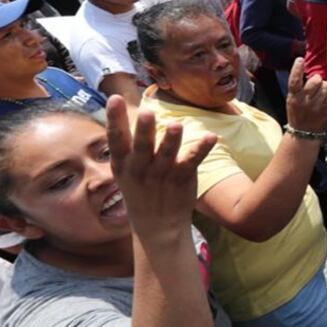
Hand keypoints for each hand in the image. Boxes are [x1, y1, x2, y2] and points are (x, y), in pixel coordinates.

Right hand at [106, 95, 216, 239]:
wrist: (157, 227)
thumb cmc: (140, 191)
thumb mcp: (125, 170)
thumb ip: (126, 144)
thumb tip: (122, 110)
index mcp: (123, 164)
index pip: (116, 138)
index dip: (114, 118)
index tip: (114, 99)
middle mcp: (141, 168)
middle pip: (142, 146)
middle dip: (143, 130)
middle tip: (146, 113)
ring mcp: (162, 174)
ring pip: (167, 154)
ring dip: (171, 139)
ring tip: (175, 124)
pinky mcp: (183, 178)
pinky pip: (193, 161)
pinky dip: (202, 148)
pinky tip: (212, 137)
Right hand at [285, 57, 326, 134]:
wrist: (303, 134)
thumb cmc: (299, 113)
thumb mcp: (292, 100)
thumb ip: (299, 88)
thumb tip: (313, 74)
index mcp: (293, 97)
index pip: (294, 80)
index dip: (296, 68)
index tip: (300, 59)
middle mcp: (304, 101)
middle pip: (316, 80)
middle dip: (318, 79)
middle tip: (317, 83)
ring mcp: (316, 106)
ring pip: (326, 86)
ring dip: (325, 88)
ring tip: (321, 94)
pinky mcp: (326, 111)